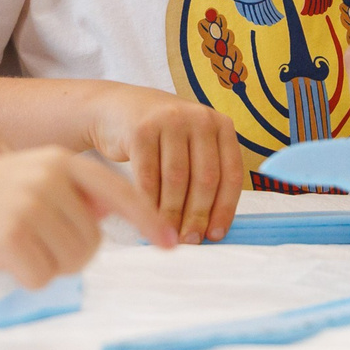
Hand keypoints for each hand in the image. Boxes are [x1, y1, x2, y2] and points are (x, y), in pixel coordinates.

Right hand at [0, 146, 174, 288]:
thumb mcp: (30, 178)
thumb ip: (72, 191)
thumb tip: (116, 209)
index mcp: (59, 161)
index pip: (118, 191)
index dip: (147, 219)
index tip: (171, 243)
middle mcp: (48, 178)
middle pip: (92, 241)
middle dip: (69, 252)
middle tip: (32, 241)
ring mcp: (30, 205)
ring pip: (72, 261)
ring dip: (48, 265)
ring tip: (16, 246)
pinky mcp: (12, 236)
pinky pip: (43, 276)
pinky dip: (27, 277)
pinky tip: (3, 257)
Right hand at [85, 84, 244, 243]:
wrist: (118, 109)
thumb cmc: (162, 137)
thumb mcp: (191, 144)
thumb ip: (206, 173)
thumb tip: (211, 228)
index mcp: (221, 125)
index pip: (231, 174)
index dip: (225, 209)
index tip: (215, 235)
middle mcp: (199, 118)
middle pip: (205, 179)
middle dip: (197, 216)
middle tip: (190, 240)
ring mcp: (170, 121)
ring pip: (176, 180)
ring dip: (173, 214)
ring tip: (169, 234)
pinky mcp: (141, 130)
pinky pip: (148, 177)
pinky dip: (149, 204)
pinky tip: (148, 218)